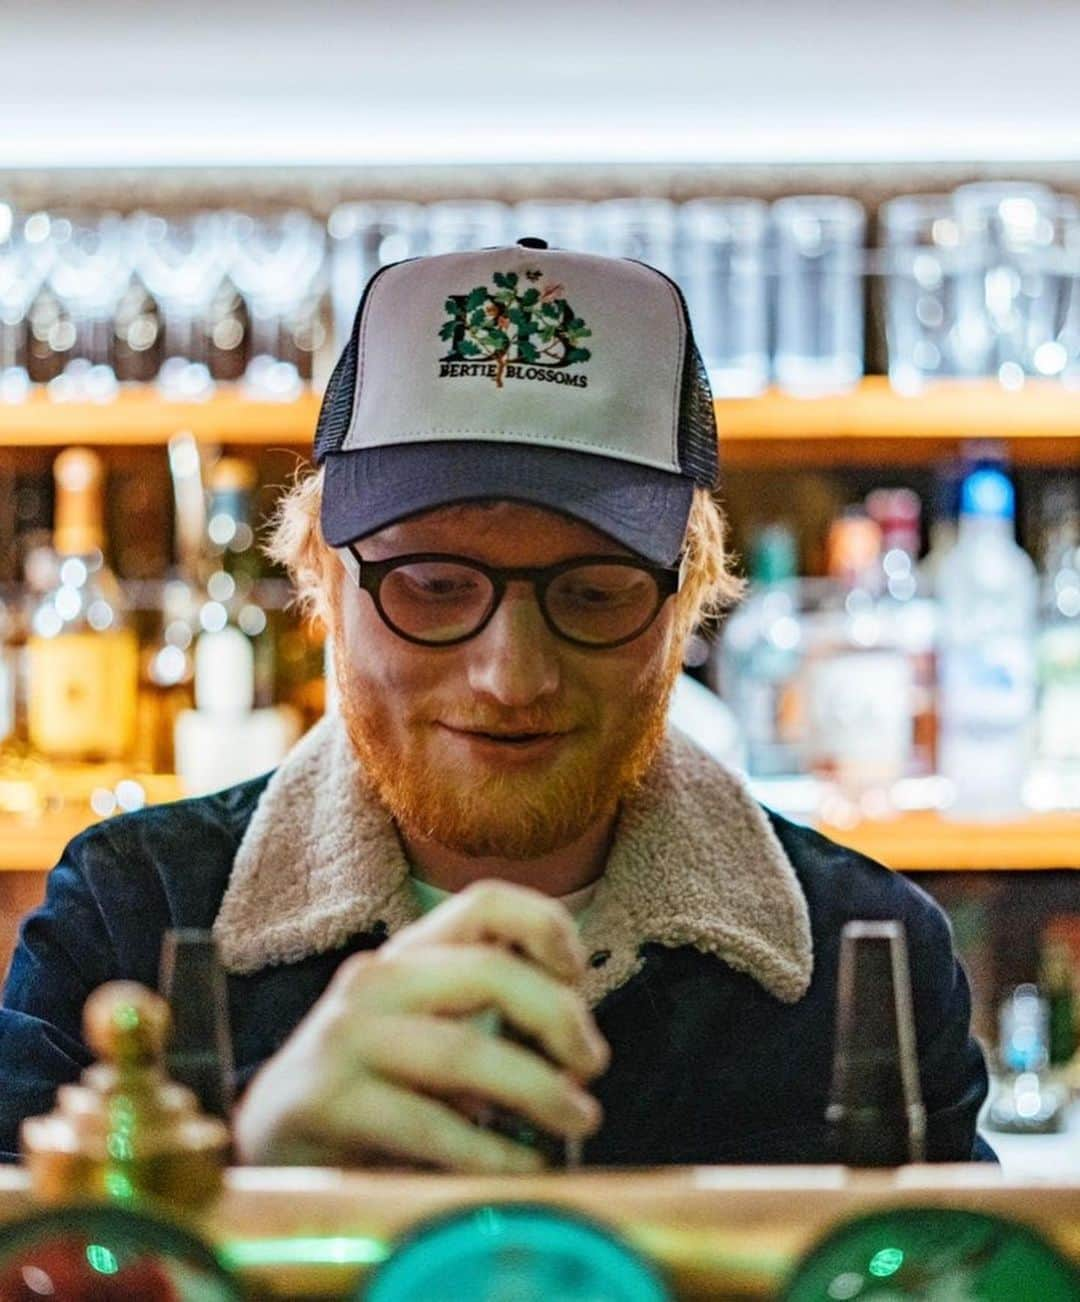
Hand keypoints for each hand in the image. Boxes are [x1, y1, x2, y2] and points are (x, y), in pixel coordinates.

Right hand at [232, 880, 610, 1171]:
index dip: (545, 926)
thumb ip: (495, 1025)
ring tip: (579, 1119)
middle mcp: (376, 979)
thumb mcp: (435, 1037)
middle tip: (593, 1064)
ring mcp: (345, 1036)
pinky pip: (424, 1125)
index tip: (579, 974)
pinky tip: (522, 1167)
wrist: (272, 1138)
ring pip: (461, 1049)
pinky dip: (487, 1151)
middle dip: (557, 1016)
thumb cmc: (376, 1087)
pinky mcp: (324, 1099)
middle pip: (489, 969)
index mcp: (411, 955)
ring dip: (536, 1088)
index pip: (485, 902)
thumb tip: (581, 1050)